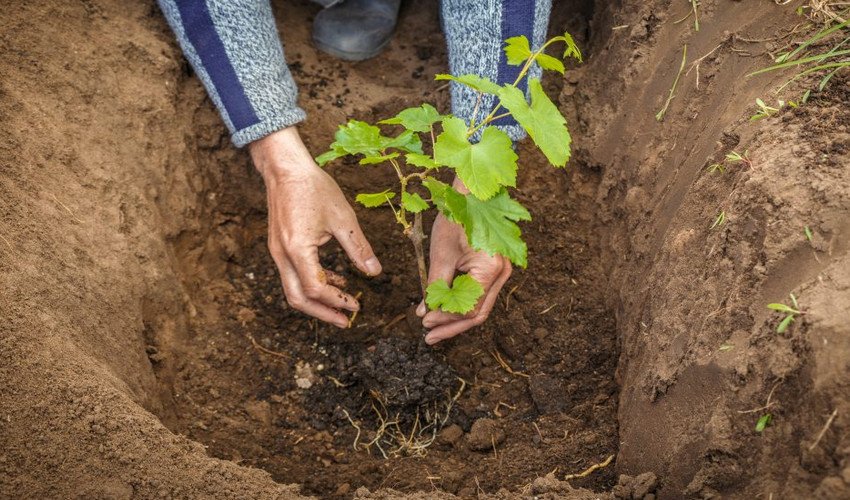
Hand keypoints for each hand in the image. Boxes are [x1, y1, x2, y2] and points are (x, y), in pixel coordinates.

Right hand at [249, 127, 381, 327]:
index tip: (357, 306)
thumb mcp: (343, 218)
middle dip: (322, 313)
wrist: (285, 168)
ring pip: (293, 289)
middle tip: (345, 321)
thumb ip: (358, 249)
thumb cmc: (314, 188)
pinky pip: (293, 275)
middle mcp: (282, 255)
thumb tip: (375, 273)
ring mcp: (277, 252)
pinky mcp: (279, 247)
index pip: (316, 288)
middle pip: (298, 298)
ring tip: (342, 304)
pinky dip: (311, 283)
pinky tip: (334, 279)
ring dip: (317, 301)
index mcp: (298, 249)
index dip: (337, 301)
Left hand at [415, 180, 511, 344]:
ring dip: (456, 318)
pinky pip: (480, 295)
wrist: (472, 194)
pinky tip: (445, 310)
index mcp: (491, 269)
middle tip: (429, 337)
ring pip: (480, 307)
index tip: (424, 323)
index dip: (445, 320)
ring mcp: (502, 272)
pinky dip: (462, 304)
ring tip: (434, 327)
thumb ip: (435, 286)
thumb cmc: (457, 218)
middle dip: (451, 326)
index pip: (469, 309)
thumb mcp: (441, 254)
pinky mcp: (495, 269)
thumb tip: (426, 313)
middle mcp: (503, 274)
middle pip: (478, 314)